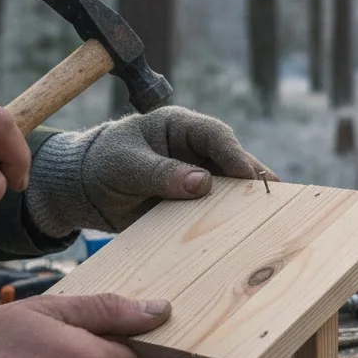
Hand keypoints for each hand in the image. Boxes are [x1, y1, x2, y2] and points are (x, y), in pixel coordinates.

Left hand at [25, 105, 276, 237]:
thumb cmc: (101, 164)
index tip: (250, 176)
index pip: (215, 136)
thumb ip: (160, 172)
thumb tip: (202, 181)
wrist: (83, 191)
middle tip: (274, 196)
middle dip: (251, 178)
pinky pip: (213, 209)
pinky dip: (226, 219)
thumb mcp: (126, 165)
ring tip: (268, 216)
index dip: (236, 155)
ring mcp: (195, 176)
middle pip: (231, 161)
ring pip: (228, 186)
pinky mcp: (191, 201)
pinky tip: (243, 231)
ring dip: (243, 200)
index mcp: (179, 126)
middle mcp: (194, 149)